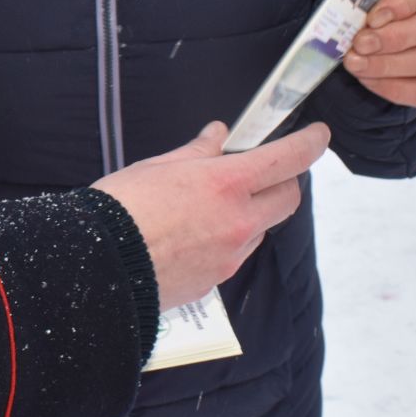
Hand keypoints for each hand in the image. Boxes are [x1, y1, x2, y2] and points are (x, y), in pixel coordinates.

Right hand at [94, 122, 330, 309]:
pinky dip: (227, 240)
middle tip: (263, 172)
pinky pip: (234, 254)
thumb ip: (197, 153)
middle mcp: (238, 221)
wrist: (98, 267)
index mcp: (226, 184)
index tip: (317, 136)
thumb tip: (217, 137)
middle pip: (288, 198)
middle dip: (283, 182)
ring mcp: (229, 255)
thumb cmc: (121, 210)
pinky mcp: (214, 280)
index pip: (288, 158)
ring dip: (252, 213)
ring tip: (213, 206)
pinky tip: (194, 235)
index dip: (310, 144)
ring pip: (261, 228)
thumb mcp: (157, 167)